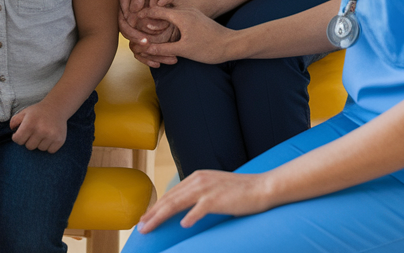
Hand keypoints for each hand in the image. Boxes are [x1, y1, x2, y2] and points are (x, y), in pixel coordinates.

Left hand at [9, 100, 68, 152]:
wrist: (56, 107)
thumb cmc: (38, 111)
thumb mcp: (24, 112)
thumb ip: (14, 120)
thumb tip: (12, 129)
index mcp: (30, 124)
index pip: (18, 140)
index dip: (17, 138)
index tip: (20, 134)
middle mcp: (40, 130)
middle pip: (29, 146)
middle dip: (29, 141)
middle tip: (33, 133)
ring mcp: (51, 136)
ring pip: (40, 149)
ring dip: (40, 143)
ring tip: (42, 134)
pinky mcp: (59, 140)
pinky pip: (50, 151)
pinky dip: (49, 146)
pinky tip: (49, 137)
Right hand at [128, 5, 236, 65]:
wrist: (233, 44)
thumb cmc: (210, 47)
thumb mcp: (183, 49)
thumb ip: (162, 48)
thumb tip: (143, 48)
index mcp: (180, 15)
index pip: (153, 10)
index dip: (139, 16)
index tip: (129, 22)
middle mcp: (184, 10)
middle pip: (158, 11)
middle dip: (145, 19)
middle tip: (134, 26)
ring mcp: (189, 13)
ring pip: (167, 14)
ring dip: (156, 22)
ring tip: (145, 29)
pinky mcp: (194, 18)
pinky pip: (175, 17)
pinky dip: (166, 23)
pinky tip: (163, 31)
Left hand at [137, 170, 275, 232]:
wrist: (262, 187)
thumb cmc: (240, 192)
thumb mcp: (214, 189)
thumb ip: (199, 195)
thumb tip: (184, 209)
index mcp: (196, 177)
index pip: (171, 194)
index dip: (156, 206)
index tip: (145, 218)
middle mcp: (198, 180)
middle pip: (169, 199)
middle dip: (152, 213)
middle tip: (140, 226)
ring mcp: (206, 189)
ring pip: (176, 204)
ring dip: (160, 217)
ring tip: (149, 227)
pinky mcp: (216, 199)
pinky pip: (199, 209)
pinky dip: (190, 217)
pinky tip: (183, 225)